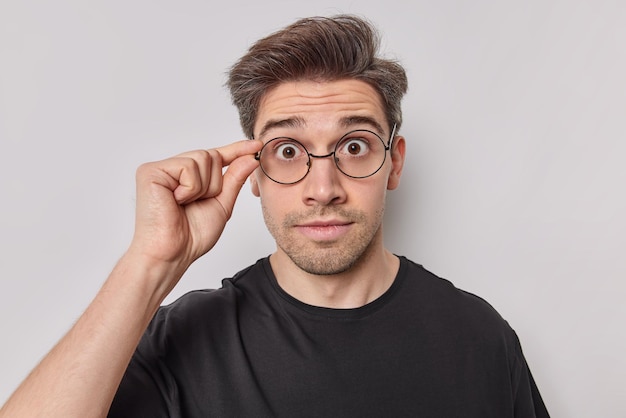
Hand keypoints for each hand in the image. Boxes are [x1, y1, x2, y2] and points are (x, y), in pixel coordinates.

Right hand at [127, 139, 261, 277]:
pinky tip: (176, 201)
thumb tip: (250, 157)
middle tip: (197, 204)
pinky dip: (190, 188)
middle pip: (211, 155)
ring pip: (202, 158)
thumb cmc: (192, 236)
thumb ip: (234, 179)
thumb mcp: (222, 204)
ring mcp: (160, 168)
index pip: (215, 156)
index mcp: (187, 176)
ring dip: (203, 187)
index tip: (257, 145)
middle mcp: (172, 169)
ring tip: (185, 204)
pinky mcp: (150, 171)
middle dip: (214, 183)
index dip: (236, 150)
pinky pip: (188, 166)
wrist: (172, 254)